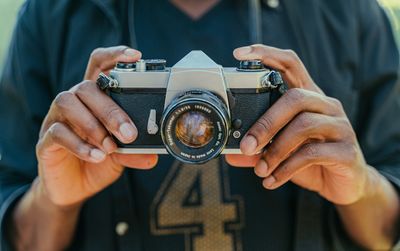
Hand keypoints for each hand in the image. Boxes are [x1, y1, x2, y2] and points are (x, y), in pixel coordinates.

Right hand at [36, 46, 157, 207]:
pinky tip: (97, 157)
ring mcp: (56, 120)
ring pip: (67, 102)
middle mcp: (74, 104)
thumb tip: (153, 155)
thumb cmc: (98, 163)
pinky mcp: (45, 141)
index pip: (99, 66)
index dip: (115, 55)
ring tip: (110, 147)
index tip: (137, 56)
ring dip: (93, 125)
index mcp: (93, 101)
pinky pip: (57, 132)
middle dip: (111, 110)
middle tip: (129, 134)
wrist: (73, 189)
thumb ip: (134, 151)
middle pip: (86, 87)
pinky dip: (80, 145)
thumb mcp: (121, 156)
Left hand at [226, 44, 370, 204]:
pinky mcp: (346, 150)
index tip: (240, 53)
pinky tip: (273, 180)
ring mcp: (339, 126)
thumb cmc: (311, 160)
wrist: (344, 184)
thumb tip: (231, 153)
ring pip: (303, 125)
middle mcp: (326, 105)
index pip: (290, 64)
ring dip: (275, 150)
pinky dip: (287, 168)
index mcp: (308, 98)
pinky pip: (312, 153)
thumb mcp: (281, 152)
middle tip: (247, 146)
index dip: (267, 54)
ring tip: (260, 169)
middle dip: (265, 123)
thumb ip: (258, 149)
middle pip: (294, 98)